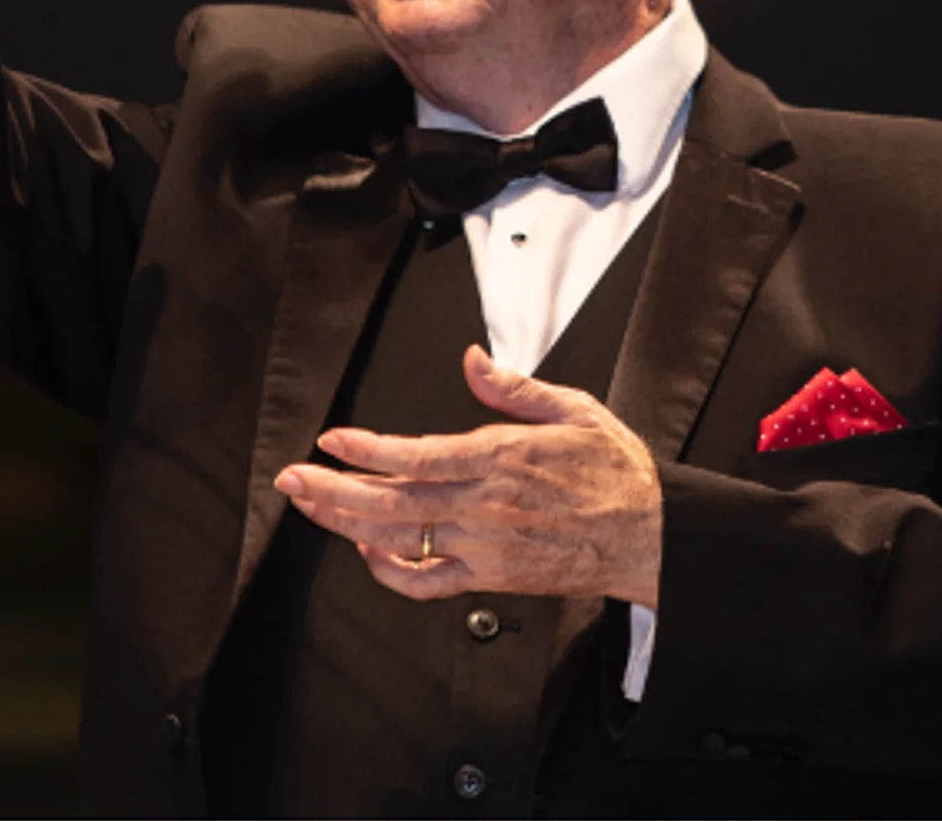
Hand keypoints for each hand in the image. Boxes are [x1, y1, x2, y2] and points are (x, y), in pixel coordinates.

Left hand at [273, 345, 663, 606]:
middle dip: (333, 489)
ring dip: (346, 523)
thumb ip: (514, 387)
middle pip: (393, 500)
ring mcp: (484, 546)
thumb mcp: (573, 409)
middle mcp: (486, 505)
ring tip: (310, 506)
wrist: (650, 537)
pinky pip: (427, 581)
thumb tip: (473, 360)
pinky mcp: (490, 577)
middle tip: (291, 478)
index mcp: (503, 458)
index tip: (331, 440)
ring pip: (399, 538)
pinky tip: (367, 550)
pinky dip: (390, 570)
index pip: (418, 455)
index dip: (367, 450)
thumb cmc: (616, 475)